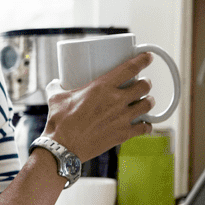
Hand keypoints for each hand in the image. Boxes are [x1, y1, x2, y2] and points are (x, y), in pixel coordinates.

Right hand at [42, 52, 156, 160]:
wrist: (63, 147)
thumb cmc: (59, 121)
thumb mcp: (56, 98)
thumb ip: (58, 87)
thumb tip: (56, 83)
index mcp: (101, 87)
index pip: (130, 68)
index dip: (142, 60)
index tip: (148, 58)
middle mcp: (116, 100)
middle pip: (143, 86)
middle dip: (145, 83)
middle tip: (142, 84)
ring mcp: (121, 118)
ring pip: (147, 105)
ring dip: (148, 101)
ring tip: (146, 101)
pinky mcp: (123, 134)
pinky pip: (144, 128)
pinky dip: (146, 125)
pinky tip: (143, 124)